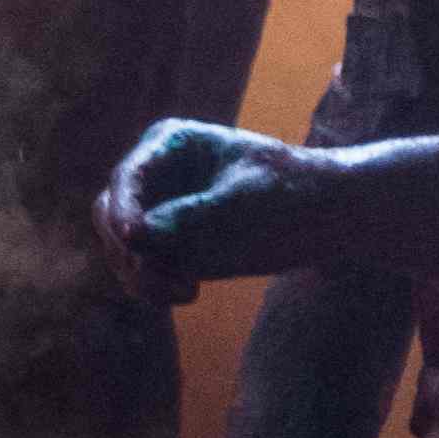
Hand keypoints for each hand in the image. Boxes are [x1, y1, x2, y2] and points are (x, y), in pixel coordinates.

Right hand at [98, 116, 323, 301]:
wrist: (328, 219)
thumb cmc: (292, 197)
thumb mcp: (241, 205)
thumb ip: (186, 219)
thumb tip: (133, 237)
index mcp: (172, 143)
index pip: (127, 178)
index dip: (123, 210)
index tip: (134, 240)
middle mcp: (154, 174)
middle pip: (110, 214)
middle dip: (132, 250)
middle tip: (172, 280)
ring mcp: (155, 209)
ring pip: (119, 248)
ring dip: (144, 275)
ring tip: (187, 293)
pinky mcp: (165, 242)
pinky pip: (136, 269)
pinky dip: (152, 287)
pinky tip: (188, 294)